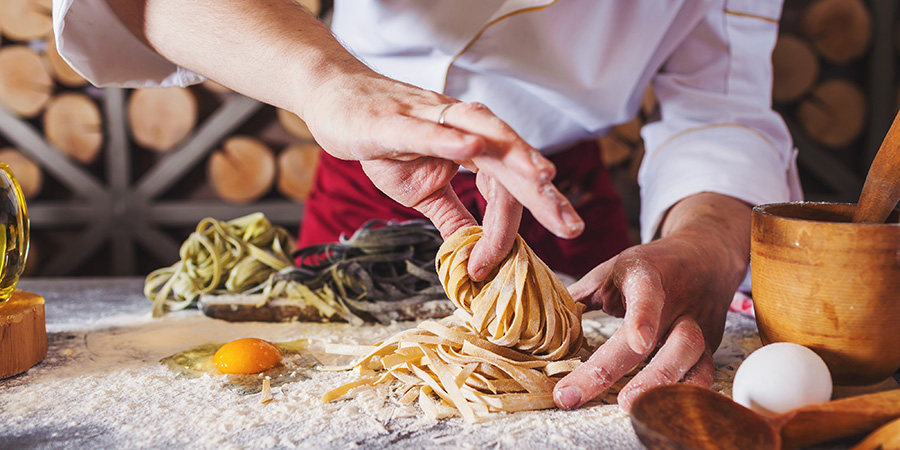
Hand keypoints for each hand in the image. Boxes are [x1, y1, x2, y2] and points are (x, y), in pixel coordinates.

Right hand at [103, 0, 581, 278]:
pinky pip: (430, 128)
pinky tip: (474, 147)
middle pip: (512, 160)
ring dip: (515, 155)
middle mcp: (463, 127)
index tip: (494, 267)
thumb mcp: (420, 191)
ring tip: (543, 178)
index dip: (504, 230)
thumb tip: (476, 253)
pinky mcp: (397, 118)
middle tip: (573, 225)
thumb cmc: (382, 141)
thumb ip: (452, 216)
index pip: (503, 190)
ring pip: (483, 135)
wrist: (335, 103)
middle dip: (543, 194)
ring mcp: (432, 118)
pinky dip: (452, 137)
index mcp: (473, 147)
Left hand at [552, 193, 751, 411]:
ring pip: (689, 356)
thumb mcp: (613, 269)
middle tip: (577, 394)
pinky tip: (661, 410)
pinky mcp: (709, 346)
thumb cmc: (650, 266)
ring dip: (658, 384)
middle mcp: (676, 301)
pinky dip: (686, 395)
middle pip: (656, 337)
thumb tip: (546, 322)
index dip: (643, 317)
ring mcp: (696, 324)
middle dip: (616, 369)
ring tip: (627, 406)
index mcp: (647, 275)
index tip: (638, 342)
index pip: (647, 293)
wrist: (706, 255)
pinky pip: (704, 373)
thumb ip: (581, 294)